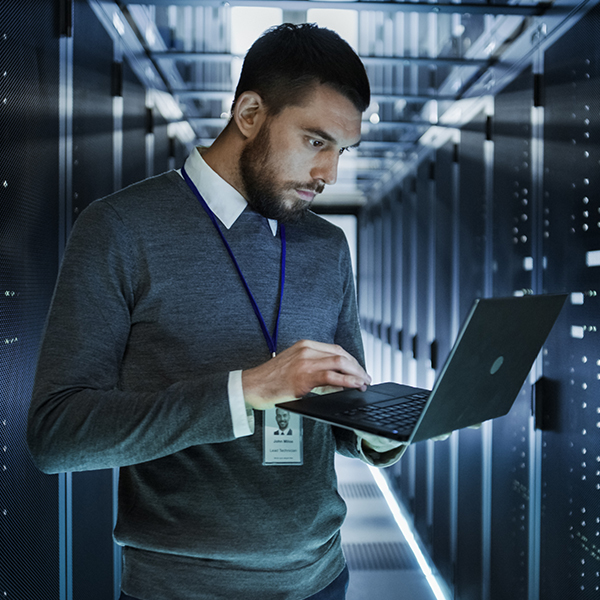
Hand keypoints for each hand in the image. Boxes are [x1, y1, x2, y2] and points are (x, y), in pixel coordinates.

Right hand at [242, 340, 370, 409]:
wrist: (252, 386)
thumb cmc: (270, 379)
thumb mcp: (292, 364)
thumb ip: (312, 365)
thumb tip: (336, 378)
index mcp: (304, 345)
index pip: (335, 349)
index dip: (351, 360)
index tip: (359, 370)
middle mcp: (306, 350)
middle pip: (341, 355)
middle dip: (357, 367)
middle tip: (366, 378)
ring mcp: (304, 363)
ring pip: (340, 363)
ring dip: (356, 374)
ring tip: (363, 383)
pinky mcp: (303, 377)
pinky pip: (332, 377)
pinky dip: (348, 381)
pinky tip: (354, 386)